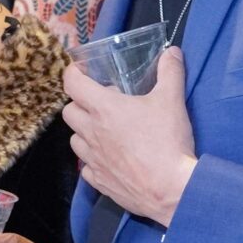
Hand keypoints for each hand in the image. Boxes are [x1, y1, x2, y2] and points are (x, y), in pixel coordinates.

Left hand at [64, 47, 197, 224]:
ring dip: (84, 131)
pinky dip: (93, 159)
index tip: (80, 70)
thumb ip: (170, 72)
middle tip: (100, 102)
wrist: (170, 189)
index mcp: (103, 109)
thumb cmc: (167, 142)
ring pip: (74, 140)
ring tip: (104, 131)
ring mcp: (92, 159)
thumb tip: (173, 52)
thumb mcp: (172, 101)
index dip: (73, 73)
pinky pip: (86, 167)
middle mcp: (91, 132)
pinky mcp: (98, 181)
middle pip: (68, 112)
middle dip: (79, 103)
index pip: (72, 84)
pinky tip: (110, 158)